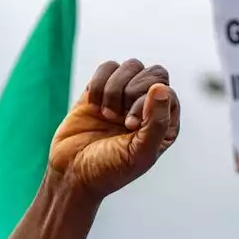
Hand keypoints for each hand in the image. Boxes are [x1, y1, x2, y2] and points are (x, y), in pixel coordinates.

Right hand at [49, 59, 179, 198]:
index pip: (168, 92)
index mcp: (165, 124)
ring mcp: (125, 96)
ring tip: (106, 114)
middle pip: (155, 73)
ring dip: (114, 89)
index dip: (148, 102)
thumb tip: (161, 88)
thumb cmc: (109, 169)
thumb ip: (156, 123)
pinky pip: (108, 67)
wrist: (71, 172)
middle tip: (117, 118)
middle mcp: (148, 107)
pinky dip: (98, 83)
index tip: (129, 126)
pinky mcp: (101, 89)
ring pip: (131, 65)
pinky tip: (93, 105)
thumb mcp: (139, 153)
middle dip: (132, 91)